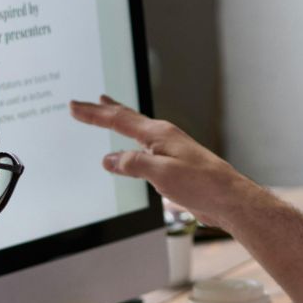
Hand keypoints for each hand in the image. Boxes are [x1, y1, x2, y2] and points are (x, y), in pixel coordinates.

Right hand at [70, 96, 245, 228]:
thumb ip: (133, 164)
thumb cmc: (202, 184)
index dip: (94, 113)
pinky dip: (129, 143)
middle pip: (126, 119)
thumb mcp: (161, 174)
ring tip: (106, 109)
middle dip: (102, 110)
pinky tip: (130, 149)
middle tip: (83, 103)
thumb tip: (109, 159)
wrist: (228, 198)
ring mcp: (169, 150)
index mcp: (159, 134)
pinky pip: (143, 148)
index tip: (74, 106)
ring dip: (118, 120)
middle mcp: (163, 137)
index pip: (118, 119)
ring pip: (136, 131)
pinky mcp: (173, 164)